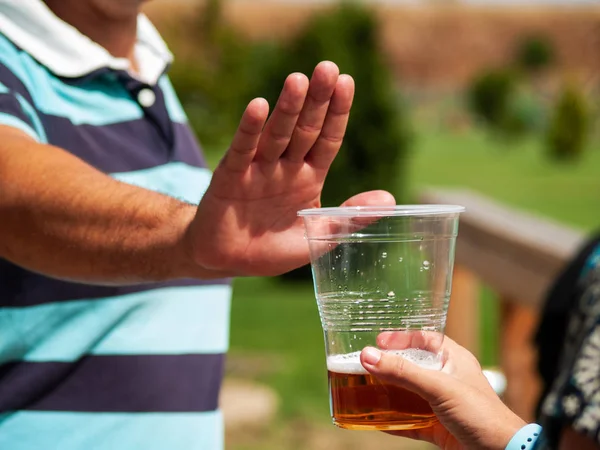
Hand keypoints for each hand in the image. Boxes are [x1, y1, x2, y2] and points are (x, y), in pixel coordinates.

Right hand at [188, 61, 394, 275]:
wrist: (228, 261)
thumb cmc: (272, 248)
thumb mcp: (317, 236)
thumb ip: (349, 218)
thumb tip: (390, 200)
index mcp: (308, 178)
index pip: (327, 139)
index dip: (337, 112)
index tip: (347, 82)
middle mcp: (285, 167)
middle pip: (304, 129)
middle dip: (317, 100)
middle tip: (327, 68)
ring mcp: (258, 169)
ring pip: (276, 134)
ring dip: (287, 108)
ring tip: (299, 80)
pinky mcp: (230, 177)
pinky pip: (243, 150)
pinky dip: (250, 130)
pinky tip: (259, 107)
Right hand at [360, 336, 525, 449]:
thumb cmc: (482, 415)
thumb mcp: (439, 387)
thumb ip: (403, 372)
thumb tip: (368, 356)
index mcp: (453, 359)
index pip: (424, 340)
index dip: (402, 338)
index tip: (378, 341)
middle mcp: (447, 379)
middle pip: (411, 367)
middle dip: (388, 367)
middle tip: (366, 366)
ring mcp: (442, 404)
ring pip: (409, 394)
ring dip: (388, 394)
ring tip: (366, 391)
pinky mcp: (438, 428)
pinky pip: (410, 421)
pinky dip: (394, 421)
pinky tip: (378, 421)